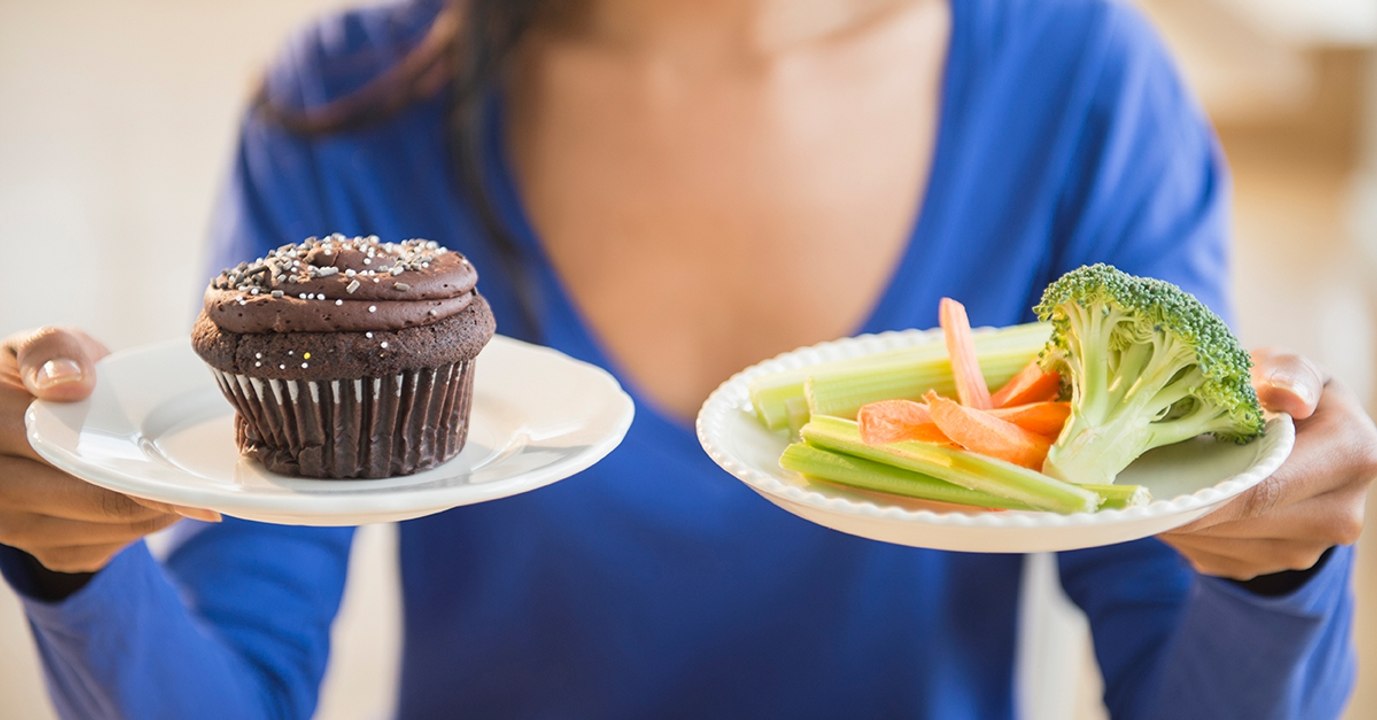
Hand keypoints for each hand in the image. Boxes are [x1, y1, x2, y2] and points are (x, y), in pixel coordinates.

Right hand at [0, 327, 219, 574]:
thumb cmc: (45, 378)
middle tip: (208, 490)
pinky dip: (143, 524)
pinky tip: (159, 500)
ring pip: (106, 528)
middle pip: (93, 500)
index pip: (64, 453)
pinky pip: (108, 546)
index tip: (173, 471)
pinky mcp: (48, 553)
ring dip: (156, 511)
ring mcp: (17, 528)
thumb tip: (68, 382)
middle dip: (156, 495)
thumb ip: (51, 349)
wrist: (25, 423)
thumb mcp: (45, 347)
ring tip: (186, 485)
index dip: (123, 465)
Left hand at [1159, 350, 1376, 581]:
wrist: (1300, 443)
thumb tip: (1289, 398)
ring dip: (1179, 522)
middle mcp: (1340, 514)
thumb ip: (1287, 373)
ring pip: (1223, 544)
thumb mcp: (1287, 369)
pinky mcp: (1272, 567)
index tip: (1159, 484)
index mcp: (1352, 456)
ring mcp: (1305, 550)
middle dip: (1184, 505)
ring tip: (1147, 491)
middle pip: (1243, 521)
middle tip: (1132, 489)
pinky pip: (1215, 556)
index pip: (1269, 484)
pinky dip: (1185, 535)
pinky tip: (1172, 505)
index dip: (1210, 488)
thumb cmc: (1282, 395)